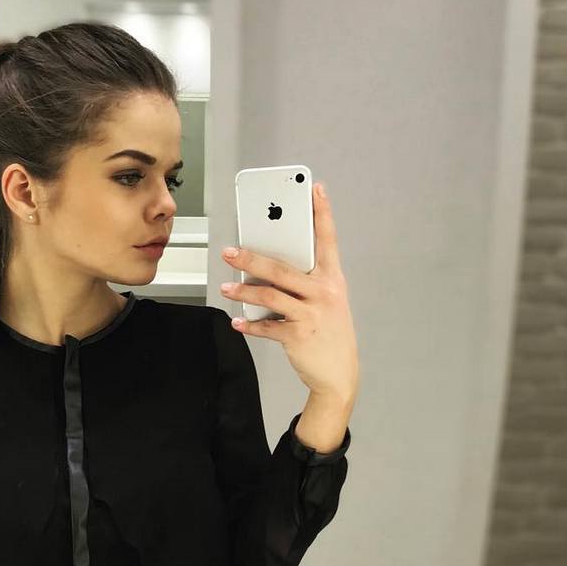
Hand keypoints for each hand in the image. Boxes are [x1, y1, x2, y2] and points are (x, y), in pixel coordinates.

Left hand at [220, 181, 358, 401]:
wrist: (339, 376)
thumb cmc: (329, 333)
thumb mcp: (327, 302)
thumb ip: (306, 283)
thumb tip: (268, 269)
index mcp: (332, 279)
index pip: (328, 240)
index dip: (322, 213)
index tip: (315, 189)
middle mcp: (324, 292)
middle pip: (282, 268)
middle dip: (251, 257)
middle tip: (230, 251)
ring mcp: (312, 314)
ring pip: (269, 295)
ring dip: (243, 291)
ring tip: (227, 288)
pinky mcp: (298, 335)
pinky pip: (267, 326)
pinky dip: (249, 325)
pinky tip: (237, 322)